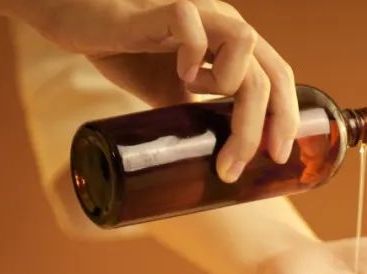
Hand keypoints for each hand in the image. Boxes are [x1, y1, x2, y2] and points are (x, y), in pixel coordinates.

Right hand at [19, 0, 297, 182]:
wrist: (80, 22)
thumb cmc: (128, 51)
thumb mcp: (169, 94)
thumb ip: (195, 118)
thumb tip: (211, 162)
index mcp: (233, 46)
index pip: (278, 77)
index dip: (286, 118)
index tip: (278, 158)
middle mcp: (223, 23)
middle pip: (267, 71)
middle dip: (261, 125)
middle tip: (235, 165)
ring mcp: (196, 12)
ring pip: (243, 43)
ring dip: (235, 87)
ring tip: (204, 106)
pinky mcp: (159, 7)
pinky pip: (190, 20)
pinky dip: (192, 53)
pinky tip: (180, 74)